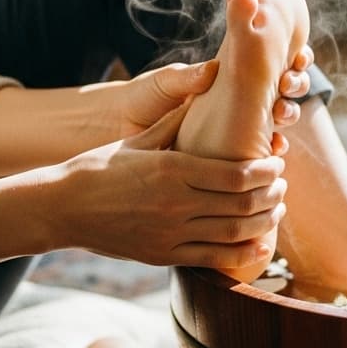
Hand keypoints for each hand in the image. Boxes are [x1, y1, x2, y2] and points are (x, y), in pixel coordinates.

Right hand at [60, 100, 287, 269]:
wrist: (63, 208)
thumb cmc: (99, 167)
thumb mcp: (138, 139)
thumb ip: (175, 121)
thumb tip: (205, 88)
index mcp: (172, 168)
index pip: (237, 174)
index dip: (267, 171)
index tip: (277, 164)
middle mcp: (176, 203)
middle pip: (244, 203)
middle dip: (273, 194)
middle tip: (283, 186)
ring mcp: (170, 233)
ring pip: (235, 232)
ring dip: (264, 222)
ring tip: (276, 211)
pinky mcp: (164, 256)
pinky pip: (214, 259)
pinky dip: (243, 253)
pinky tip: (259, 244)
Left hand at [114, 46, 315, 138]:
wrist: (121, 130)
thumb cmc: (141, 98)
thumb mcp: (162, 84)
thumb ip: (187, 77)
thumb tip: (213, 68)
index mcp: (227, 75)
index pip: (269, 62)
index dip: (291, 59)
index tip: (298, 57)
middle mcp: (238, 99)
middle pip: (282, 88)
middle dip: (294, 85)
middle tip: (288, 85)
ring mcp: (238, 127)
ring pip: (277, 119)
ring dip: (287, 115)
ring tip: (281, 115)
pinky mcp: (231, 155)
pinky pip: (259, 152)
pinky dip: (271, 149)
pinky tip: (274, 148)